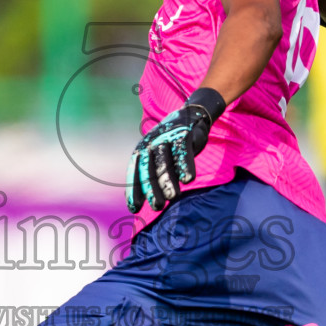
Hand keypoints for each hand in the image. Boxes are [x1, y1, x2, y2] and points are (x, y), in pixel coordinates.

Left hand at [126, 88, 225, 212]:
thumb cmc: (172, 146)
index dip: (134, 190)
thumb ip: (151, 176)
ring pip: (164, 162)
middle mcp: (151, 143)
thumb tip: (139, 205)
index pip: (134, 172)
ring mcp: (166, 137)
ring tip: (172, 197)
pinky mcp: (182, 133)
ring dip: (167, 180)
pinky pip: (183, 152)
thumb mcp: (158, 158)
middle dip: (151, 189)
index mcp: (141, 150)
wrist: (191, 117)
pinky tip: (188, 180)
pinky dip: (185, 165)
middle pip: (148, 169)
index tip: (134, 208)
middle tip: (157, 206)